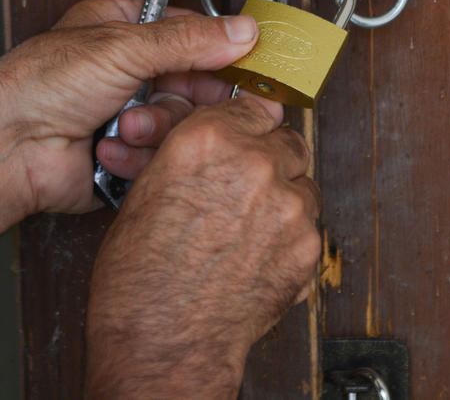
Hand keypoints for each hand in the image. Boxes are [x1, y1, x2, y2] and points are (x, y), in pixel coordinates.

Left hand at [0, 0, 265, 214]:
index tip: (240, 61)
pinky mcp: (128, 153)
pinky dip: (139, 153)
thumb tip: (242, 32)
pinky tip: (111, 148)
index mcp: (120, 28)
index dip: (216, 48)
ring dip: (154, 126)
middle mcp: (126, 70)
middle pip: (192, 81)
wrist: (6, 152)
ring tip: (123, 125)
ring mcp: (128, 113)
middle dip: (181, 96)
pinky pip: (163, 154)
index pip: (188, 31)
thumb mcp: (121, 47)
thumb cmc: (39, 88)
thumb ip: (188, 40)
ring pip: (181, 121)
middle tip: (177, 99)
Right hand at [84, 97, 321, 397]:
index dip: (246, 127)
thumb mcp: (148, 191)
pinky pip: (309, 226)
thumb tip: (218, 138)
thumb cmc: (140, 277)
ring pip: (303, 183)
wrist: (164, 343)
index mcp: (208, 140)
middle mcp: (255, 163)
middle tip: (248, 188)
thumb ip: (192, 154)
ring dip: (284, 199)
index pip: (252, 107)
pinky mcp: (308, 244)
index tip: (245, 140)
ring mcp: (288, 204)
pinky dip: (291, 237)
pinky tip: (260, 256)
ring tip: (250, 228)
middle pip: (286, 141)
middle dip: (270, 161)